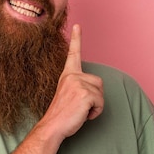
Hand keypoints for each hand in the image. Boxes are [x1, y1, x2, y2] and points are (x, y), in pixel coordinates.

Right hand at [41, 24, 103, 139]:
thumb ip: (77, 87)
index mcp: (67, 75)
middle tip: (80, 107)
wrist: (52, 127)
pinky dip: (96, 112)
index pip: (73, 54)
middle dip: (95, 97)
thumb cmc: (61, 115)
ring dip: (95, 106)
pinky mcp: (85, 94)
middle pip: (98, 82)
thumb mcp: (68, 95)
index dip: (76, 39)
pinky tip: (83, 115)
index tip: (77, 26)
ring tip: (80, 111)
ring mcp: (78, 84)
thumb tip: (90, 91)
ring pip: (101, 93)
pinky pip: (101, 102)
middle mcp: (72, 76)